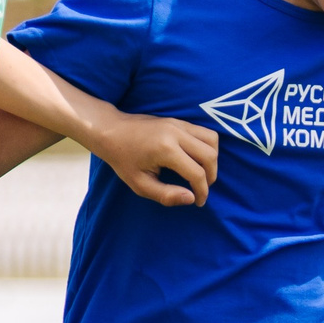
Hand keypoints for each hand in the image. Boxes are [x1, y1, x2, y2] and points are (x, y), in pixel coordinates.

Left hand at [84, 112, 218, 206]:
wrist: (111, 131)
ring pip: (211, 140)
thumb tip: (191, 198)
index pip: (196, 173)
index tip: (198, 202)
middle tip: (202, 189)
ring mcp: (178, 124)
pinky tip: (196, 159)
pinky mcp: (178, 120)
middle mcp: (176, 133)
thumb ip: (166, 195)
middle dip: (211, 176)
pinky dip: (207, 147)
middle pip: (209, 155)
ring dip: (212, 159)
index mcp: (165, 150)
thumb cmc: (122, 160)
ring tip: (202, 174)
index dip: (202, 191)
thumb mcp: (139, 184)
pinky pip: (204, 132)